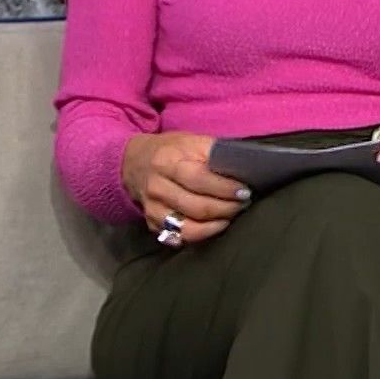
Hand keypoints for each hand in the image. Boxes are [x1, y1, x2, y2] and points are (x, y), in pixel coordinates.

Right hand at [121, 131, 248, 246]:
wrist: (133, 162)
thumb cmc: (171, 150)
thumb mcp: (190, 141)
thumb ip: (214, 152)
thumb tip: (246, 167)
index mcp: (168, 161)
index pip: (200, 178)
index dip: (225, 188)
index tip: (245, 190)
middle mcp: (157, 186)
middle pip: (197, 206)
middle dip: (227, 208)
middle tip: (244, 204)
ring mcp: (152, 208)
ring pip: (189, 226)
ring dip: (216, 224)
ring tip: (232, 215)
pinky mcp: (151, 223)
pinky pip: (179, 237)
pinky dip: (201, 235)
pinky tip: (215, 226)